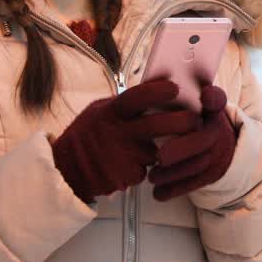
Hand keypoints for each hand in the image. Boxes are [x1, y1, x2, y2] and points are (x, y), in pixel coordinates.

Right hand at [51, 78, 200, 202]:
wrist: (66, 170)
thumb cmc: (88, 135)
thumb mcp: (100, 110)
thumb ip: (125, 102)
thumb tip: (159, 83)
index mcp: (110, 112)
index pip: (137, 97)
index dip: (158, 92)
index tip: (175, 88)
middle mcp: (116, 133)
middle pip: (158, 125)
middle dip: (183, 122)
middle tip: (195, 120)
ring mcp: (121, 156)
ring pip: (158, 150)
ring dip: (164, 149)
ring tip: (156, 145)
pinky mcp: (125, 177)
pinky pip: (147, 170)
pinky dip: (146, 167)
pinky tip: (133, 163)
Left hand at [149, 84, 236, 200]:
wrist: (217, 143)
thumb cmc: (190, 120)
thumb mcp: (188, 104)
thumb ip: (176, 96)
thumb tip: (155, 79)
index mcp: (210, 109)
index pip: (216, 99)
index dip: (213, 97)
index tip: (206, 95)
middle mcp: (218, 131)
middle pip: (204, 140)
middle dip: (182, 148)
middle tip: (160, 156)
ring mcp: (217, 154)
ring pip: (198, 165)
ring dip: (174, 173)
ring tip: (153, 176)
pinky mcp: (213, 173)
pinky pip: (195, 183)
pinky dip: (175, 190)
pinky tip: (158, 193)